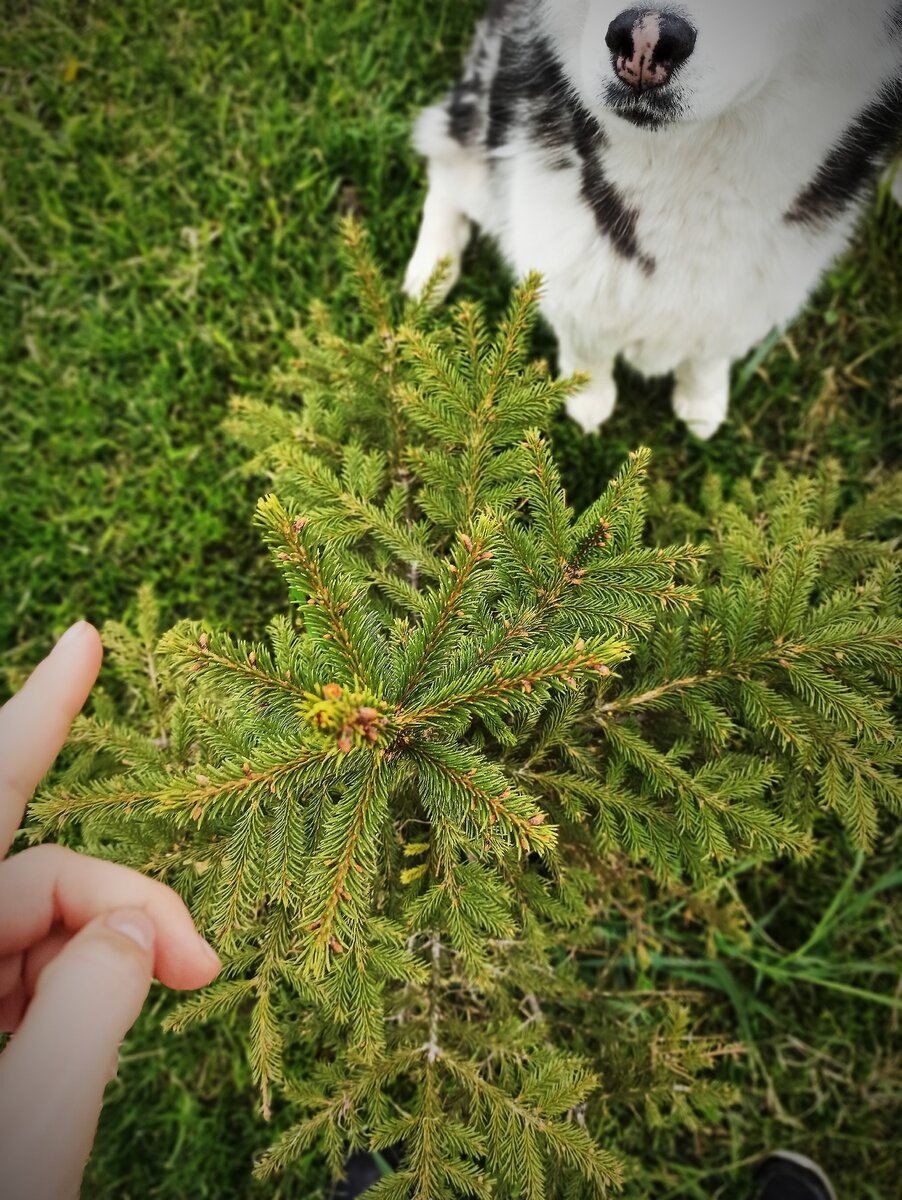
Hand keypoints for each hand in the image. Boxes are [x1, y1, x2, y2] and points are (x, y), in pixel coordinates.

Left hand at [0, 622, 220, 1199]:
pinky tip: (89, 1042)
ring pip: (37, 932)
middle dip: (130, 906)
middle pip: (34, 881)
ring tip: (164, 1003)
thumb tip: (139, 926)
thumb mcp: (26, 1135)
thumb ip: (92, 1010)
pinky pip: (27, 977)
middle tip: (207, 968)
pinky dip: (76, 992)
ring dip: (108, 959)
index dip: (37, 712)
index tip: (86, 636)